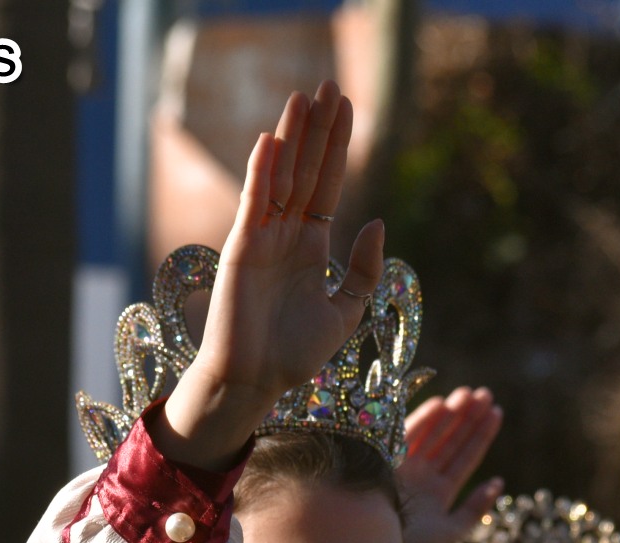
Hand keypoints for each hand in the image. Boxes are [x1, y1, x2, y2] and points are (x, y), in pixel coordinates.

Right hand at [163, 81, 385, 468]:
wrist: (257, 382)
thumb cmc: (295, 354)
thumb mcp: (345, 311)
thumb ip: (362, 270)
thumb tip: (377, 223)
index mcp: (310, 245)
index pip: (327, 184)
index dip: (337, 147)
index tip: (347, 108)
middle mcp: (285, 234)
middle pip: (306, 169)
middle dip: (318, 129)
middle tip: (330, 83)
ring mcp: (262, 238)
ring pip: (281, 176)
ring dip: (293, 136)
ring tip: (305, 96)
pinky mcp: (242, 249)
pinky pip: (254, 203)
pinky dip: (263, 172)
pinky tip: (273, 140)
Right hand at [397, 386, 504, 542]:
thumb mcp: (451, 530)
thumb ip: (475, 508)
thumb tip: (498, 482)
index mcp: (440, 490)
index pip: (466, 457)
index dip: (482, 434)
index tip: (496, 411)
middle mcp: (424, 475)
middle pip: (451, 440)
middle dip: (468, 417)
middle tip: (485, 393)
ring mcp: (406, 466)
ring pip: (433, 434)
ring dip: (450, 413)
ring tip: (469, 393)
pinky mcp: (387, 460)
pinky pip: (408, 435)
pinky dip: (423, 420)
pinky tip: (440, 404)